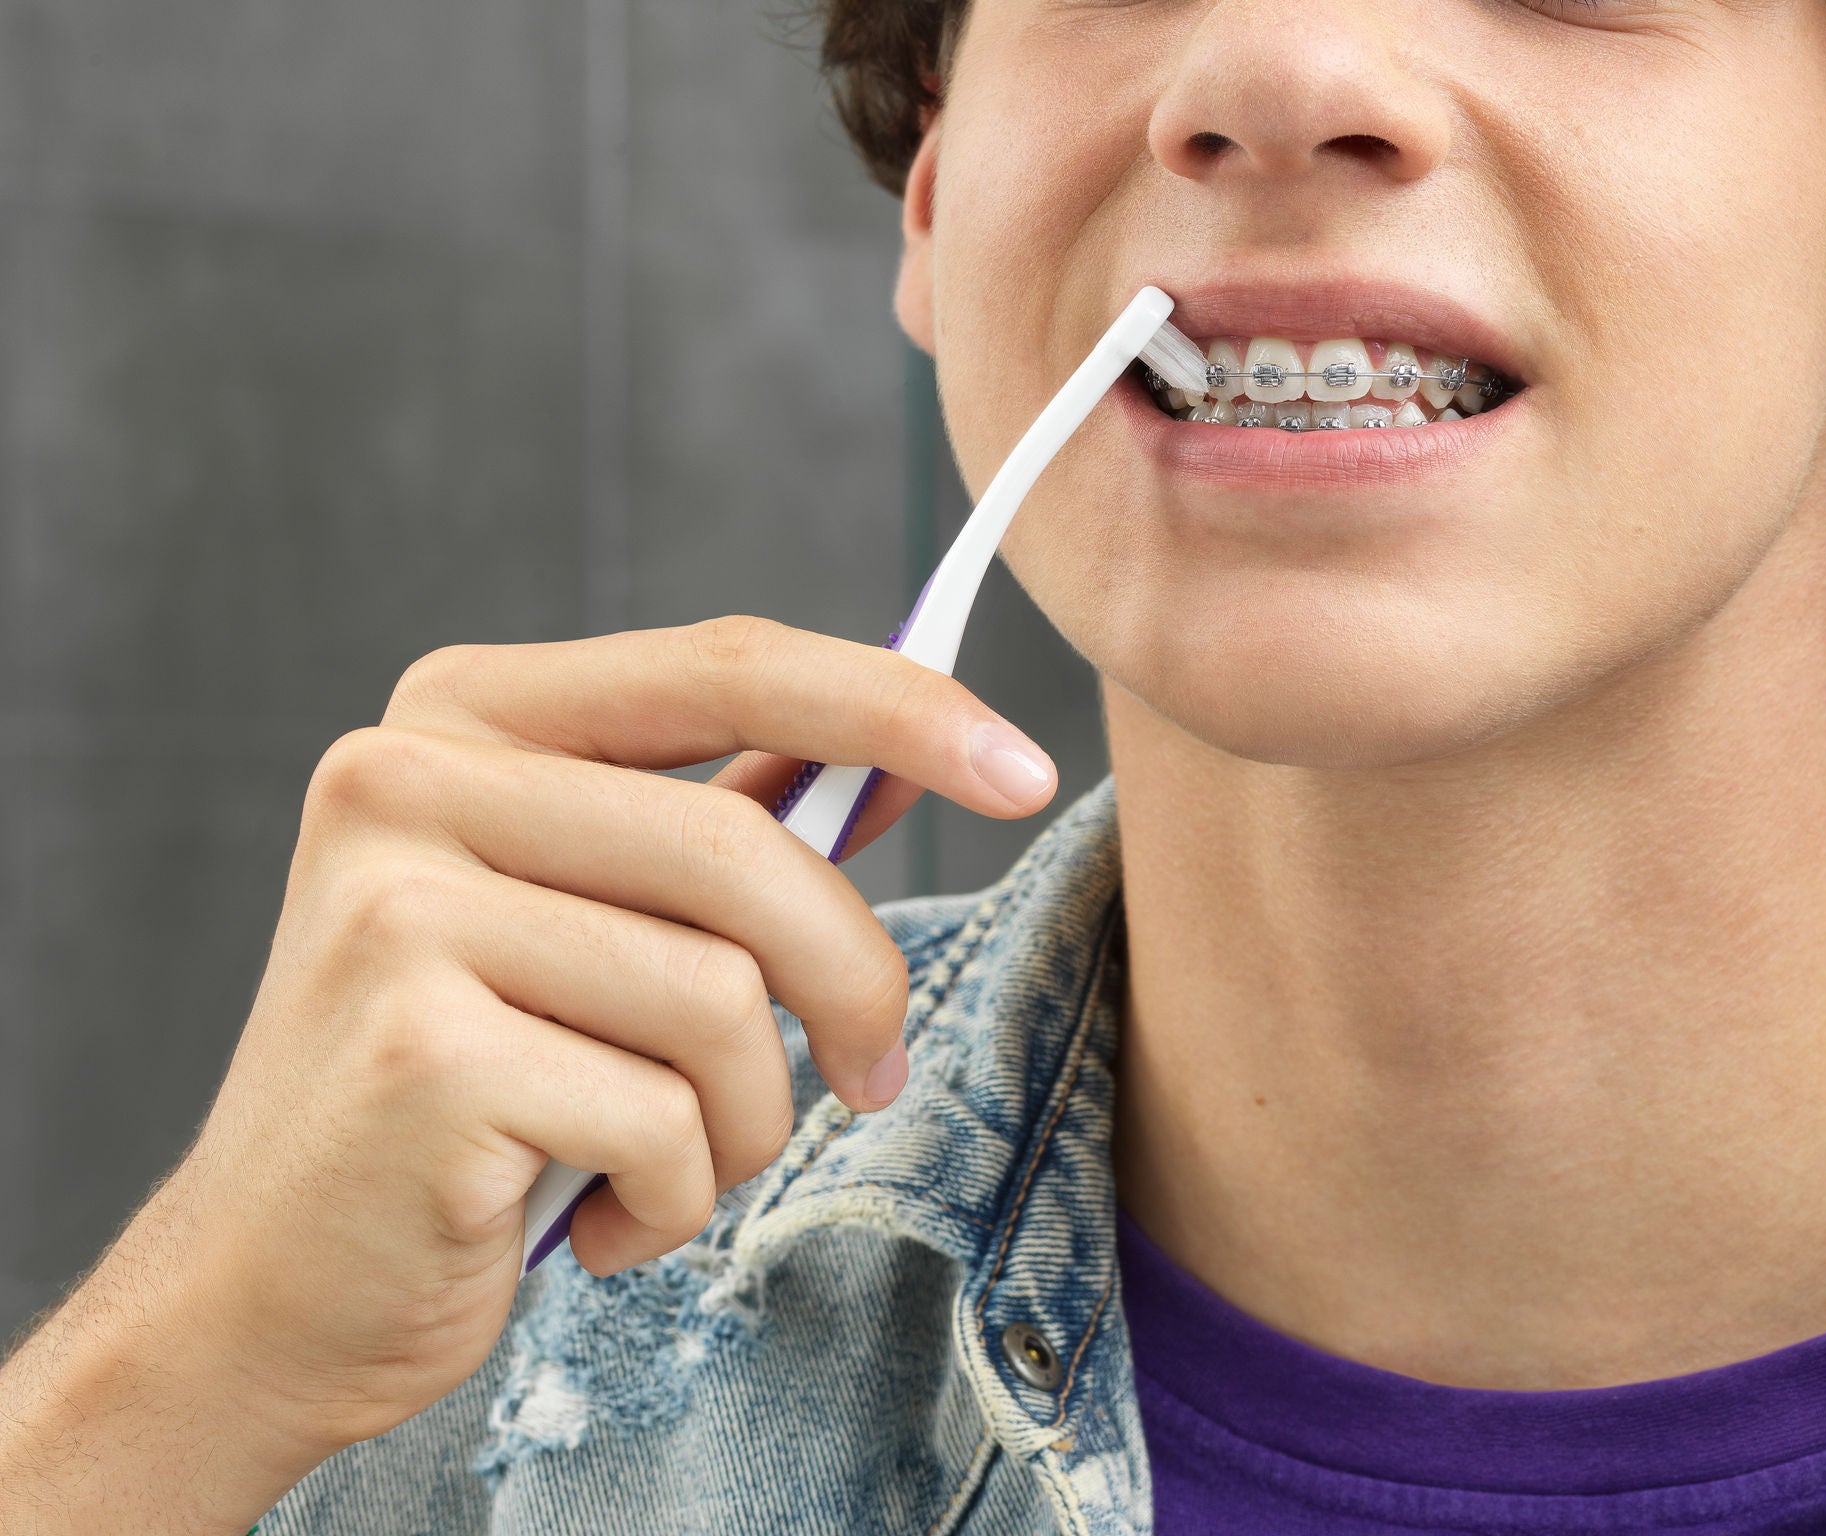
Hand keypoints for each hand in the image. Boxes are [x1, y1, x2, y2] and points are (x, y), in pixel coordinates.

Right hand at [0, 617, 1055, 1531]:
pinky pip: (666, 1120)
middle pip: (749, 852)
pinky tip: (590, 1214)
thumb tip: (886, 761)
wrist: (266, 1285)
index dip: (899, 706)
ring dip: (745, 1120)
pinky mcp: (418, 1053)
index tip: (1023, 767)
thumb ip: (711, 830)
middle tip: (871, 1077)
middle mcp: (408, 780)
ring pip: (723, 999)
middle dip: (853, 987)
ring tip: (662, 1160)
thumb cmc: (460, 1094)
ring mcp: (398, 913)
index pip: (727, 664)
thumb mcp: (576, 924)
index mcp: (462, 716)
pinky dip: (674, 1197)